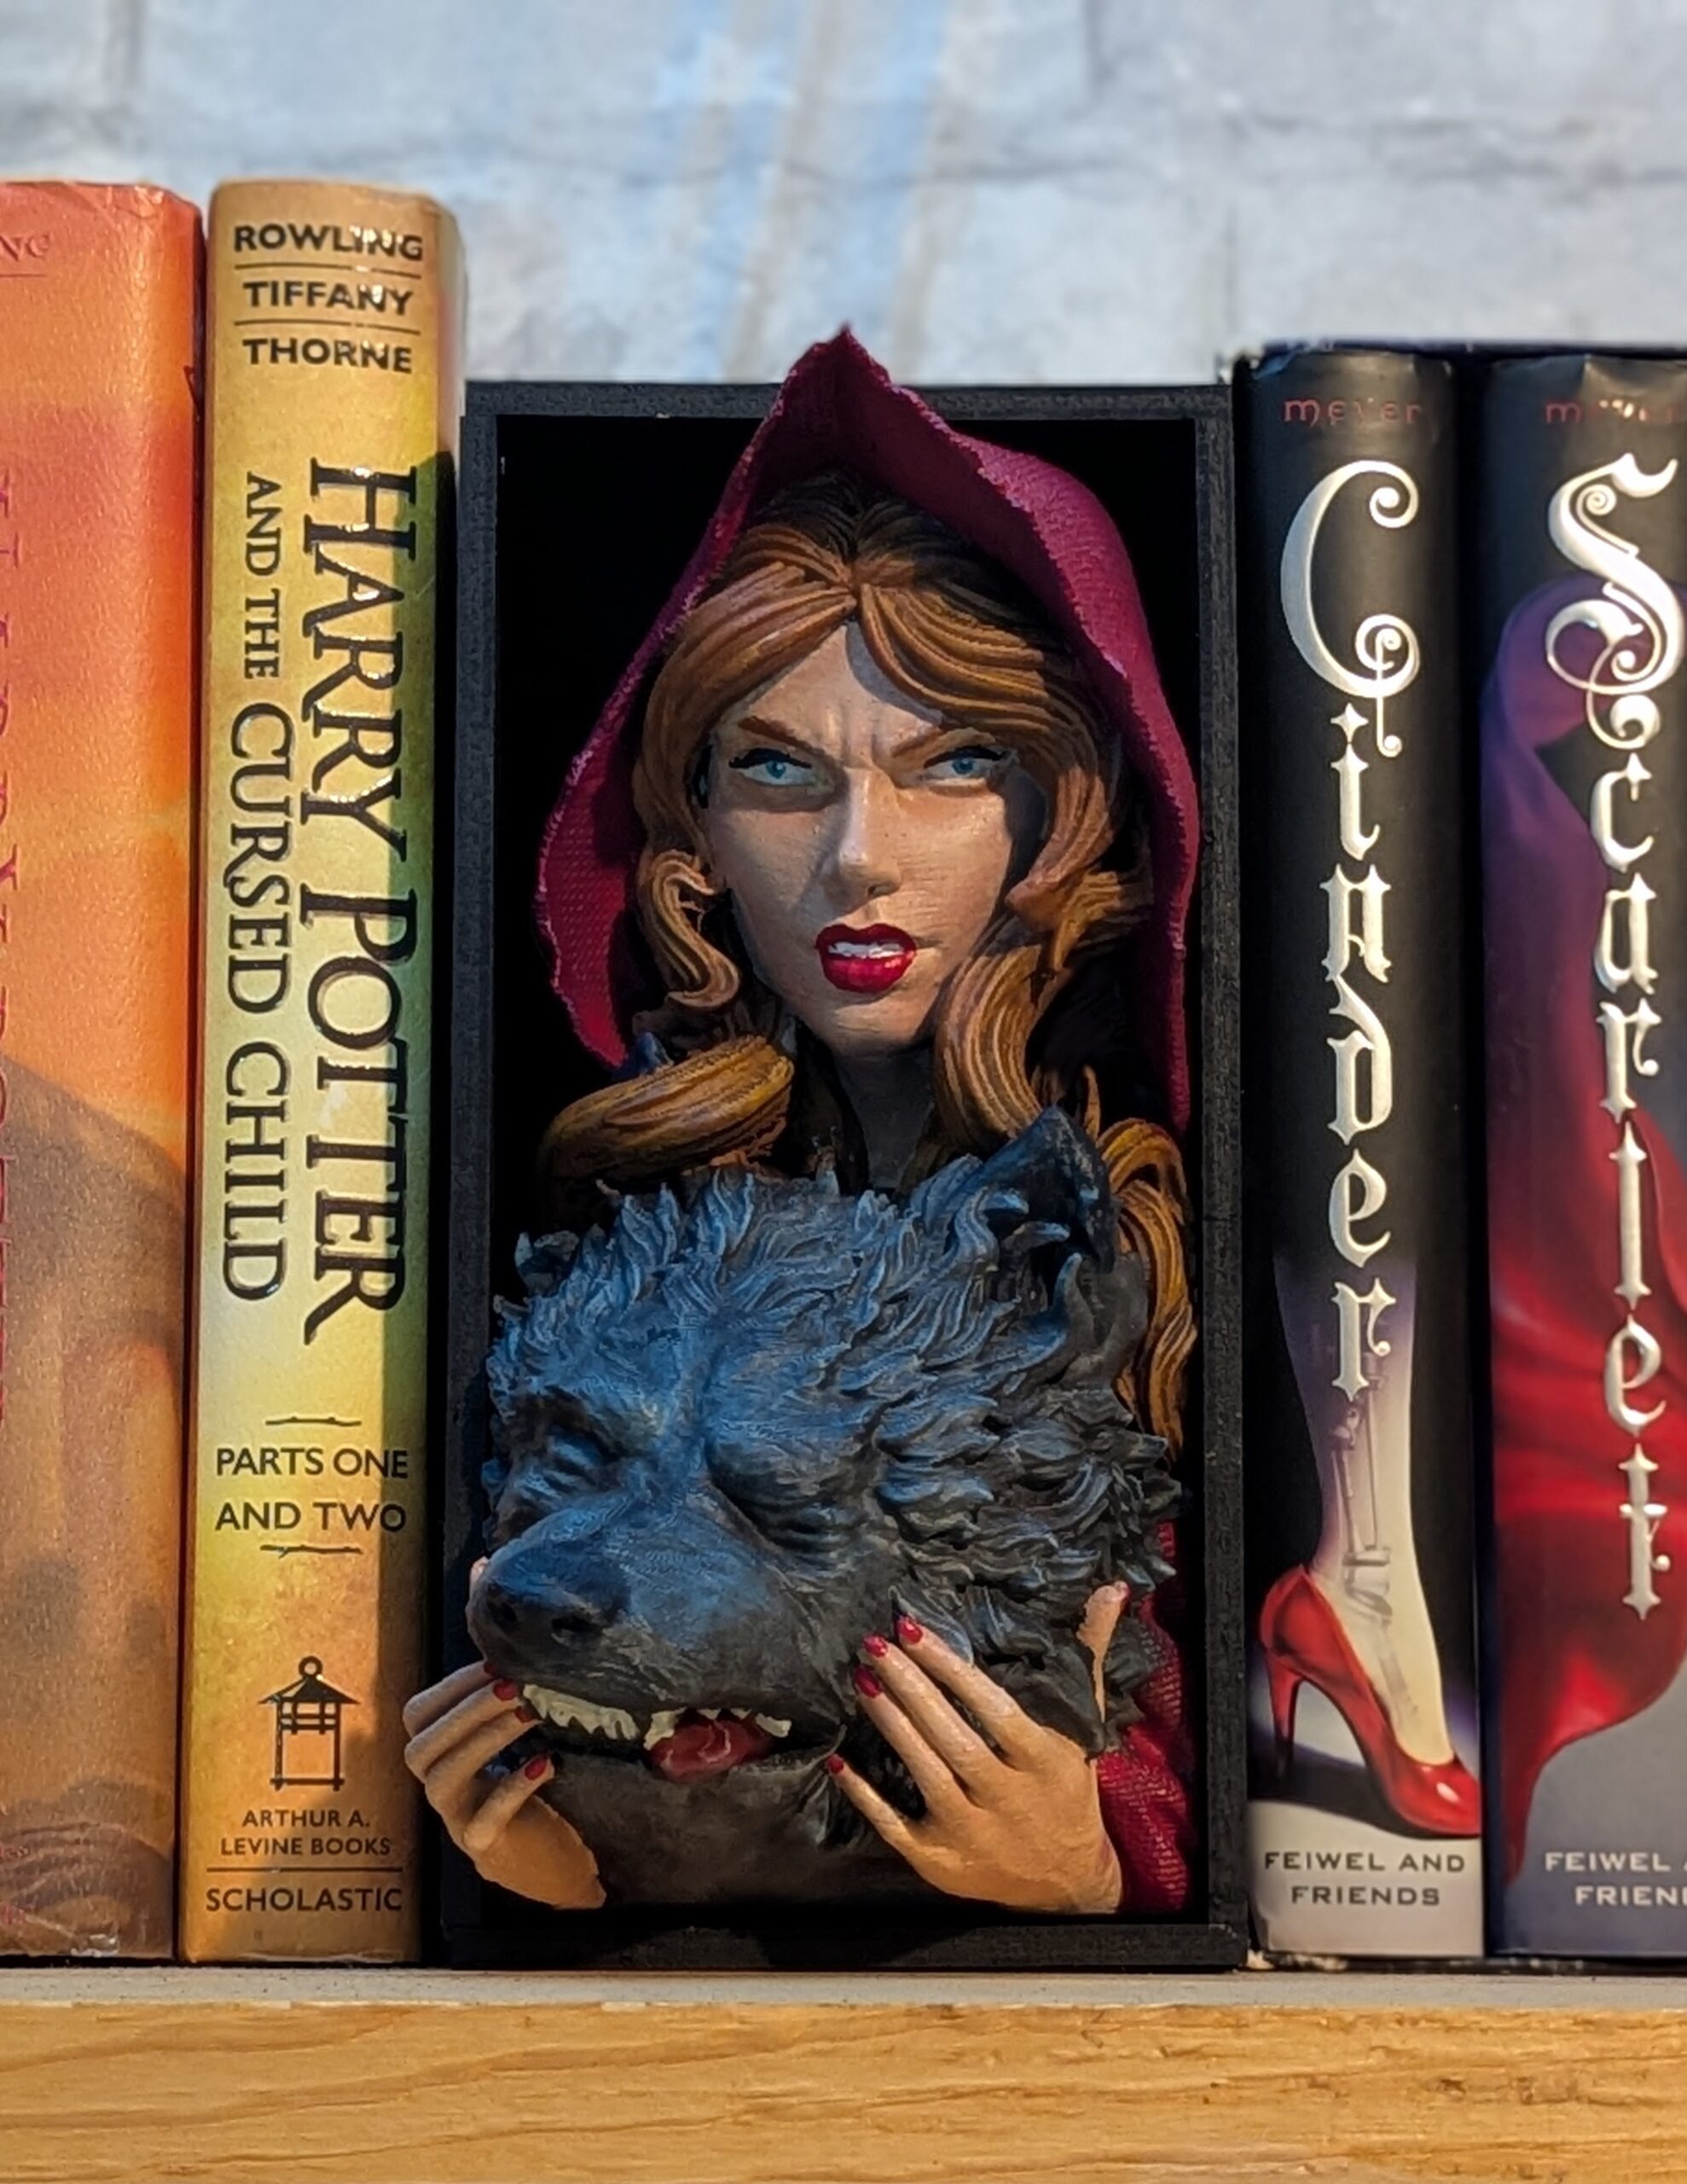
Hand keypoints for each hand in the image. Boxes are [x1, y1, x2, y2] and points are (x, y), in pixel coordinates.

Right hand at [402, 1565, 604, 1909]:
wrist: (552, 1855)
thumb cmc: (526, 1770)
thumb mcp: (509, 1707)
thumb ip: (493, 1645)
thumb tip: (484, 1563)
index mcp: (437, 1747)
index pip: (419, 1711)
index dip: (453, 1686)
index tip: (497, 1662)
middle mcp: (435, 1783)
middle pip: (422, 1744)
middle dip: (466, 1709)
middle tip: (514, 1683)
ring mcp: (454, 1820)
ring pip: (443, 1779)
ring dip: (485, 1742)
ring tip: (529, 1714)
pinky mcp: (483, 1849)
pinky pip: (480, 1823)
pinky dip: (509, 1792)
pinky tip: (544, 1766)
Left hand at [828, 1615, 1124, 1914]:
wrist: (1068, 1884)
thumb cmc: (1068, 1789)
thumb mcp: (1083, 1726)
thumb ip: (1089, 1654)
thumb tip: (1112, 1590)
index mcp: (1044, 1761)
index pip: (994, 1710)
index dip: (952, 1671)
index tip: (913, 1631)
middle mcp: (1008, 1798)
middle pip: (954, 1738)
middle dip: (912, 1689)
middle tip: (875, 1645)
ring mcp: (972, 1834)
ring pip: (926, 1774)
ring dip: (891, 1726)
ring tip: (863, 1680)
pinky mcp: (942, 1862)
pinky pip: (896, 1826)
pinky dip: (866, 1795)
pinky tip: (839, 1759)